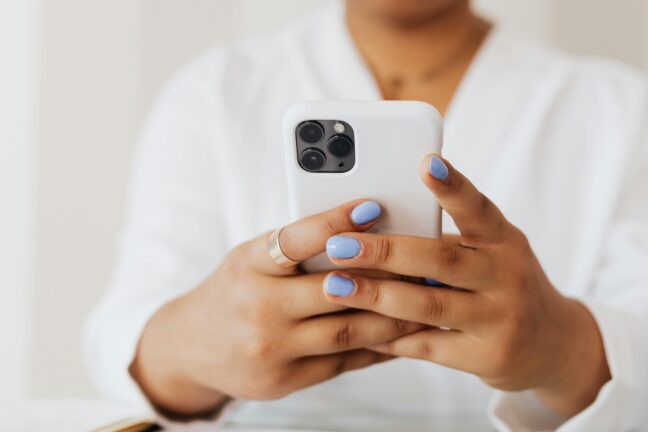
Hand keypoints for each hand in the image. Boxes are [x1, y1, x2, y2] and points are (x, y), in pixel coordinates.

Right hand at [130, 200, 420, 418]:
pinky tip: (404, 334)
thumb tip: (363, 231)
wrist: (191, 348)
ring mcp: (271, 350)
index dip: (335, 222)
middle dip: (387, 278)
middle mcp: (258, 308)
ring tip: (427, 300)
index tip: (373, 206)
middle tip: (425, 264)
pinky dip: (378, 347)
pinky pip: (344, 362)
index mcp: (249, 266)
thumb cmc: (234, 290)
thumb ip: (296, 249)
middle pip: (335, 291)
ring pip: (348, 331)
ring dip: (395, 316)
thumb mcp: (252, 258)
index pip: (295, 239)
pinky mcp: (284, 381)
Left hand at [321, 155, 610, 416]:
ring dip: (377, 295)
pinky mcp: (488, 357)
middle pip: (441, 259)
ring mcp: (500, 319)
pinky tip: (359, 328)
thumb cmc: (506, 286)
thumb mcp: (493, 253)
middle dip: (384, 250)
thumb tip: (376, 226)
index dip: (452, 186)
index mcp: (504, 240)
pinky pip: (429, 345)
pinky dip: (390, 336)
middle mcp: (507, 276)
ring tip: (335, 286)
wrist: (556, 347)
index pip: (478, 208)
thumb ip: (448, 241)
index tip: (425, 162)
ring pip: (429, 305)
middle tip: (339, 243)